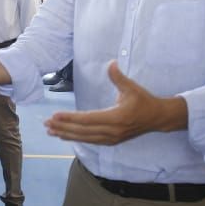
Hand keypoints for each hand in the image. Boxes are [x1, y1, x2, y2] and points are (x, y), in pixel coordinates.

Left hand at [45, 61, 185, 144]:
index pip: (88, 119)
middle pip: (83, 131)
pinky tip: (64, 135)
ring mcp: (112, 138)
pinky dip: (76, 138)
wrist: (158, 118)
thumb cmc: (144, 101)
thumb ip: (118, 77)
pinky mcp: (111, 141)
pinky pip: (90, 141)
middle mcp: (112, 131)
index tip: (55, 115)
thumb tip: (111, 63)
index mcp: (117, 118)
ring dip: (66, 134)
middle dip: (63, 128)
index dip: (70, 118)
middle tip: (46, 124)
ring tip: (51, 131)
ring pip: (85, 138)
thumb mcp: (132, 88)